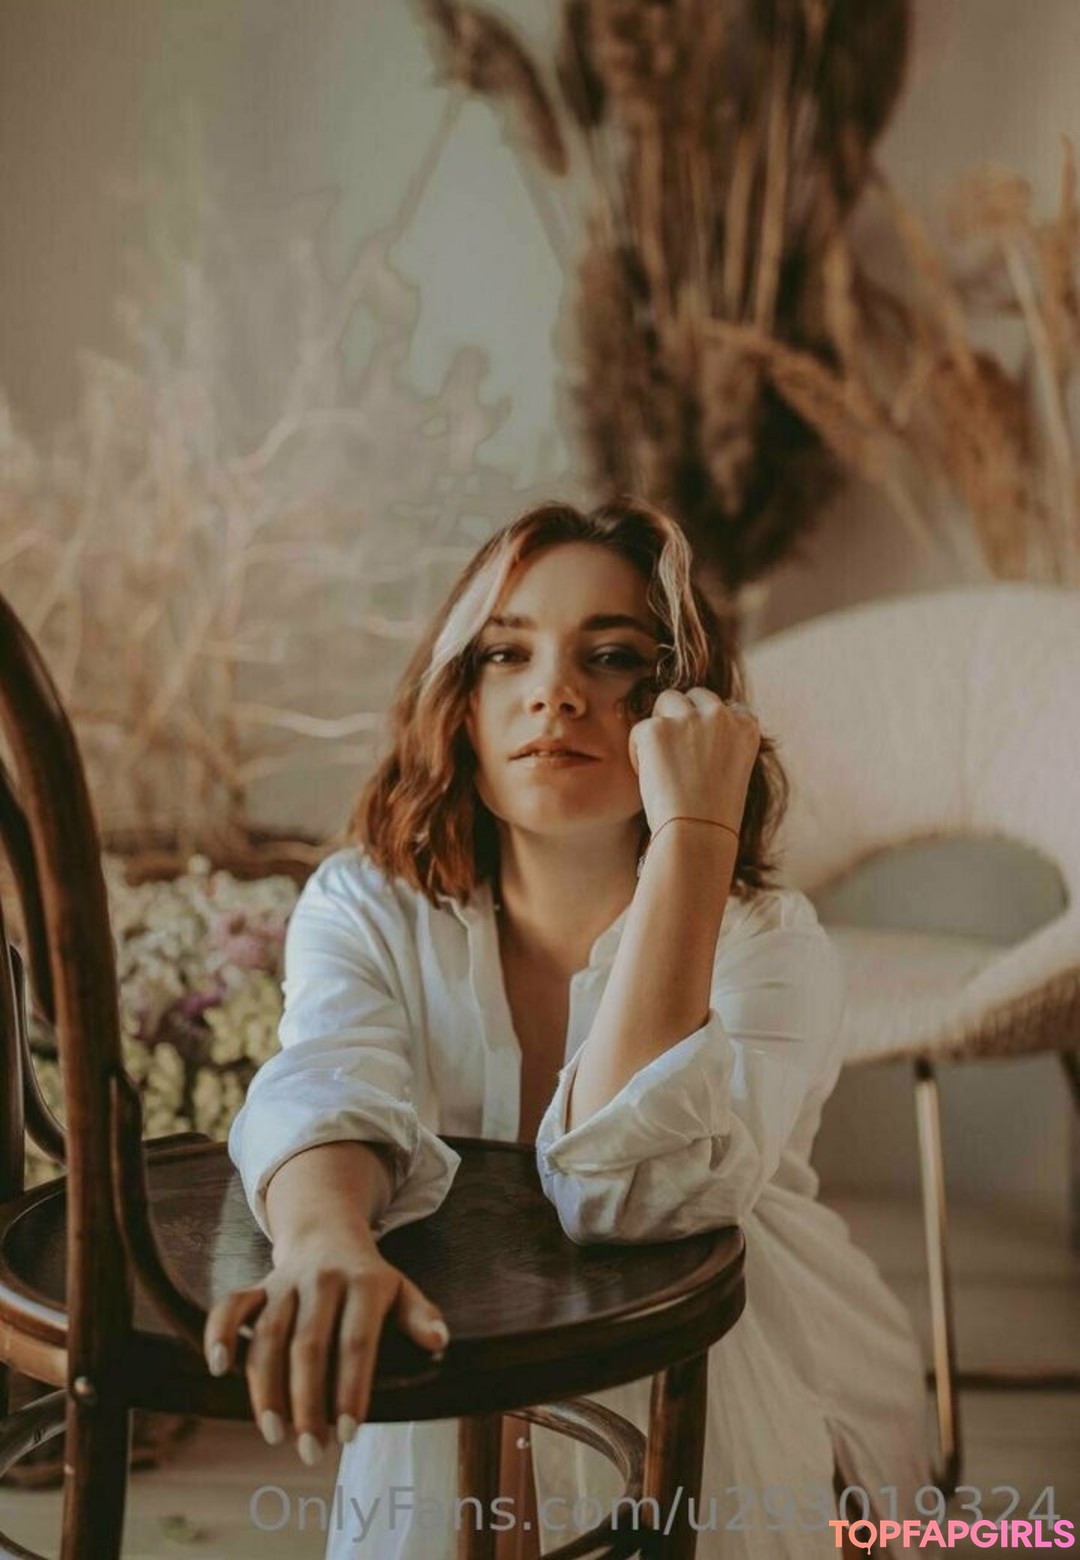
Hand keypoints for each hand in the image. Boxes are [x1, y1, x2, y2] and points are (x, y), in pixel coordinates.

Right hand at [203, 1230, 447, 1464]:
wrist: (327, 1232)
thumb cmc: (368, 1278)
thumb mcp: (400, 1289)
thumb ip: (418, 1315)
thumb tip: (439, 1341)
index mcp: (364, 1282)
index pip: (357, 1342)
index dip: (351, 1390)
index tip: (349, 1435)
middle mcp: (323, 1280)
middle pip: (309, 1346)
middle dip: (308, 1403)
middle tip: (312, 1451)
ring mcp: (285, 1283)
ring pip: (269, 1336)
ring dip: (267, 1389)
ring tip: (275, 1434)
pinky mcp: (257, 1287)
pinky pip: (232, 1306)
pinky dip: (219, 1333)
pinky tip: (218, 1369)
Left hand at [628, 687, 760, 837]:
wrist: (698, 832)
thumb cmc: (714, 815)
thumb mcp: (733, 771)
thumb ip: (721, 744)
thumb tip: (695, 732)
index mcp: (746, 727)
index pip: (729, 707)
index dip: (710, 724)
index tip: (702, 747)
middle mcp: (720, 715)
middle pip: (696, 696)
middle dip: (683, 716)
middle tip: (675, 753)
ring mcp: (688, 719)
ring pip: (667, 700)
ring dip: (661, 724)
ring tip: (660, 760)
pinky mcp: (657, 728)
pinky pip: (640, 729)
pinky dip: (639, 750)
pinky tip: (648, 775)